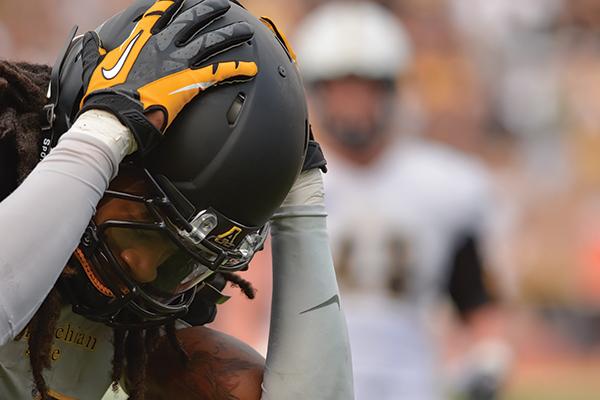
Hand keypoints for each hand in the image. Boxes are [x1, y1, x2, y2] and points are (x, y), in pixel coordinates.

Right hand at [79, 0, 257, 155]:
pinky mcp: (190, 80)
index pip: (161, 13)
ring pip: (211, 41)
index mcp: (141, 39)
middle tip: (224, 4)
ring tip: (246, 29)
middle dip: (210, 10)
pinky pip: (219, 71)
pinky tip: (251, 67)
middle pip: (193, 20)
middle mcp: (163, 44)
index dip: (175, 3)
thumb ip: (93, 51)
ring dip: (231, 34)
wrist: (116, 115)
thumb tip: (87, 41)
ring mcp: (178, 60)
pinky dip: (237, 68)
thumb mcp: (95, 67)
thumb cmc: (104, 95)